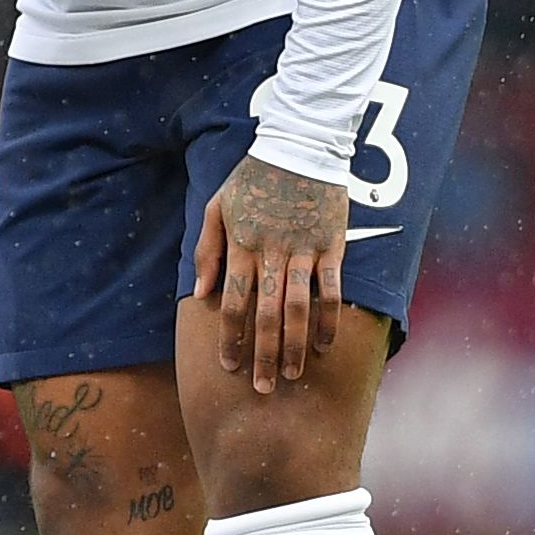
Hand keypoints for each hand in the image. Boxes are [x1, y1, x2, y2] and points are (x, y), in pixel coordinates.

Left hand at [197, 152, 347, 395]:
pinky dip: (329, 319)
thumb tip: (202, 293)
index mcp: (241, 246)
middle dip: (263, 355)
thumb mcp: (217, 206)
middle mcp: (271, 253)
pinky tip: (325, 345)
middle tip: (263, 388)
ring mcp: (304, 251)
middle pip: (265, 314)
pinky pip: (332, 290)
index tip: (228, 366)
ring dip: (295, 345)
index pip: (231, 302)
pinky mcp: (332, 246)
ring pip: (298, 308)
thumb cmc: (252, 178)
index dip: (229, 337)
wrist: (299, 146)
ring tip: (293, 374)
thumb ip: (207, 250)